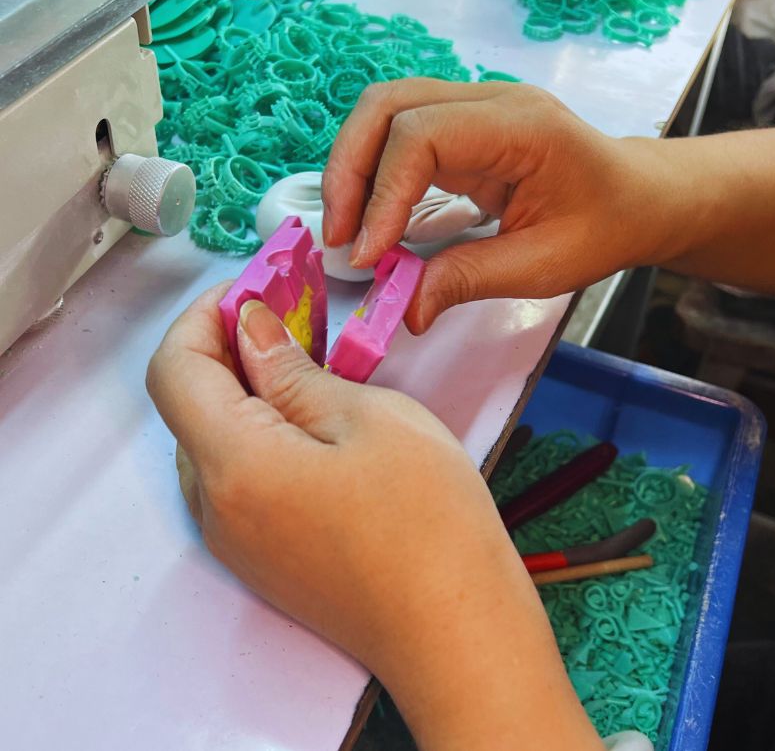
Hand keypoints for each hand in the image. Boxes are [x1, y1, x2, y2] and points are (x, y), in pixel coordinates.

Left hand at [147, 284, 602, 750]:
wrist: (455, 632)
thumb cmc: (427, 520)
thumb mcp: (369, 419)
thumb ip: (294, 372)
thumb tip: (250, 328)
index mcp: (233, 464)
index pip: (174, 367)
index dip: (205, 315)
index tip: (256, 287)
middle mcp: (214, 507)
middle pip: (190, 404)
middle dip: (229, 347)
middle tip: (294, 315)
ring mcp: (234, 539)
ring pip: (213, 439)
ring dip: (246, 390)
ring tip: (310, 365)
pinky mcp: (260, 557)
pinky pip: (236, 477)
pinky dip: (258, 433)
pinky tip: (313, 423)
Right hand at [321, 79, 659, 332]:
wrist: (637, 197)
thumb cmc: (605, 226)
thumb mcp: (544, 266)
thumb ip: (470, 280)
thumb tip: (406, 309)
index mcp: (521, 126)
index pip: (423, 135)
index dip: (383, 194)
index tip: (369, 256)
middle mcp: (490, 101)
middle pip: (388, 104)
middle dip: (349, 170)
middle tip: (339, 237)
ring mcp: (474, 106)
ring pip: (384, 110)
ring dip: (352, 167)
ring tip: (346, 228)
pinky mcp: (462, 125)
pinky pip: (399, 131)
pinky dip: (372, 170)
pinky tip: (370, 214)